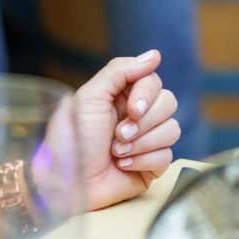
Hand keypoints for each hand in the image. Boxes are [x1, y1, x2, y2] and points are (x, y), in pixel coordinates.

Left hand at [51, 50, 180, 211]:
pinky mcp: (152, 165)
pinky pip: (167, 156)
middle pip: (169, 103)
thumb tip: (155, 55)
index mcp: (122, 95)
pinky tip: (122, 166)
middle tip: (119, 135)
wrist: (66, 183)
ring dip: (141, 143)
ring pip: (172, 129)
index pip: (154, 81)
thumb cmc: (71, 140)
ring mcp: (148, 140)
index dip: (147, 94)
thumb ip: (120, 71)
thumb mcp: (89, 97)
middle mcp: (138, 115)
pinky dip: (142, 161)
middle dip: (144, 122)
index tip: (132, 109)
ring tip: (116, 153)